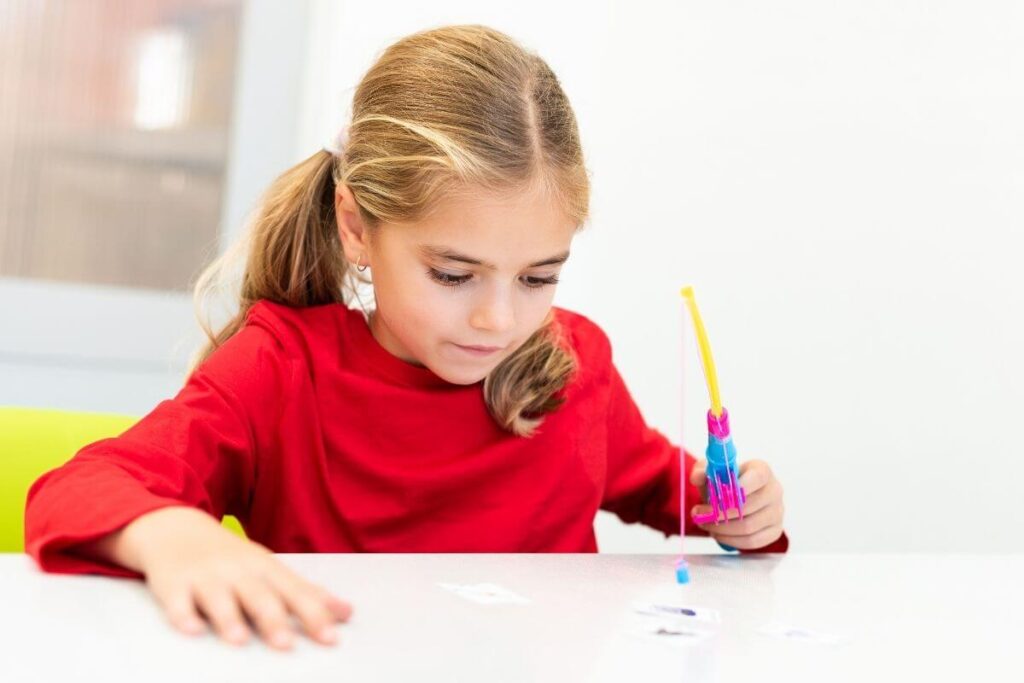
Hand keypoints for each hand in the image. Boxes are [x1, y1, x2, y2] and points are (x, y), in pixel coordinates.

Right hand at [110, 507, 351, 648]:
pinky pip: (177, 601)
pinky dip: (183, 615)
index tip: (331, 637)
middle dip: (274, 620)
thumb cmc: (231, 558)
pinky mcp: (173, 584)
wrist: (176, 528)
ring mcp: (205, 576)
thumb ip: (305, 593)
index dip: (314, 615)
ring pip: (219, 598)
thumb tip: (346, 613)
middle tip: (287, 645)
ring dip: (230, 619)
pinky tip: (191, 630)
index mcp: (266, 569)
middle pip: (259, 596)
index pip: (295, 593)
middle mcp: (238, 571)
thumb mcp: (270, 570)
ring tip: (240, 640)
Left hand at [689, 459, 784, 549]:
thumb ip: (701, 471)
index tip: (716, 494)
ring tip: (705, 524)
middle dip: (718, 513)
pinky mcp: (774, 531)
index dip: (737, 487)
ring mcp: (777, 512)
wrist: (735, 498)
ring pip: (748, 527)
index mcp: (762, 470)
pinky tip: (718, 534)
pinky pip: (752, 541)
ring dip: (721, 528)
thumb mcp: (711, 472)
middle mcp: (774, 490)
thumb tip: (698, 476)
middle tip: (699, 513)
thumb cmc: (725, 483)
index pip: (757, 477)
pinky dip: (731, 540)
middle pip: (748, 506)